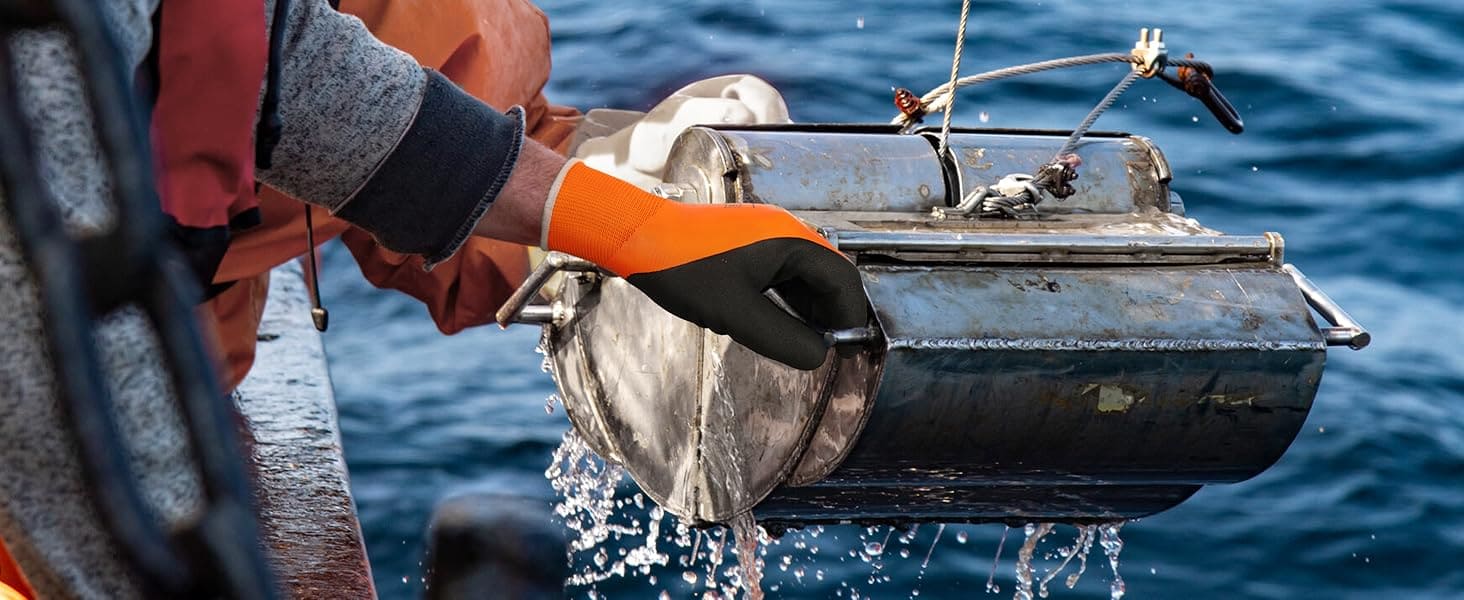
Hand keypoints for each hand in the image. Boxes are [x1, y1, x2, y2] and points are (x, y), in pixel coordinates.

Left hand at [542, 160, 866, 369]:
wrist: (637, 237)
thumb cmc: (683, 269)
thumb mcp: (735, 314)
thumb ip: (782, 338)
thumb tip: (819, 355)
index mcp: (791, 242)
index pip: (843, 280)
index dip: (851, 316)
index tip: (849, 349)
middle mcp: (786, 232)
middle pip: (828, 275)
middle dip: (834, 313)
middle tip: (831, 349)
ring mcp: (767, 236)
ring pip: (806, 276)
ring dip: (812, 308)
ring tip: (809, 342)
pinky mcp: (750, 243)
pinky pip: (783, 273)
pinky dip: (790, 299)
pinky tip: (782, 322)